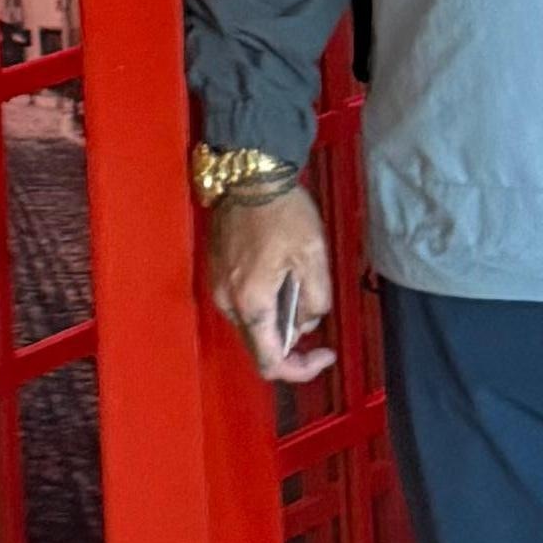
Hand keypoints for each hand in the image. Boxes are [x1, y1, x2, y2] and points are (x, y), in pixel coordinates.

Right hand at [204, 177, 334, 389]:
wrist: (249, 173)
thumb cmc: (283, 213)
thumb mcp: (314, 256)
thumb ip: (316, 300)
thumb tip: (307, 322)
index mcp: (251, 304)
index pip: (271, 362)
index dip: (302, 369)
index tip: (325, 352)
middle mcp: (227, 302)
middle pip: (259, 345)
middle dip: (290, 340)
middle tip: (314, 313)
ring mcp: (218, 286)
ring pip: (251, 323)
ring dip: (277, 319)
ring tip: (299, 285)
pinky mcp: (216, 270)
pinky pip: (242, 302)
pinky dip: (263, 302)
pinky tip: (280, 275)